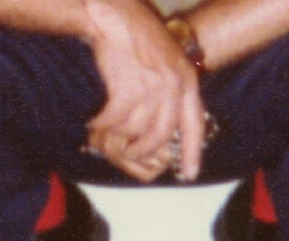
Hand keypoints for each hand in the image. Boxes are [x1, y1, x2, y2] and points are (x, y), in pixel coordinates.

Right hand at [83, 0, 206, 181]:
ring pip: (135, 130)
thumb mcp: (165, 63)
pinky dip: (102, 126)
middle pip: (161, 135)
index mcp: (186, 81)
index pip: (194, 124)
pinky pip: (114, 121)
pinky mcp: (128, 89)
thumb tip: (156, 124)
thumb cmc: (137, 37)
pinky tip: (94, 123)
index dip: (192, 152)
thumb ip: (168, 90)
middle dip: (143, 150)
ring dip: (117, 135)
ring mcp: (151, 88)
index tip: (189, 174)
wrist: (117, 17)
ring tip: (106, 132)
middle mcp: (173, 86)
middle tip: (128, 154)